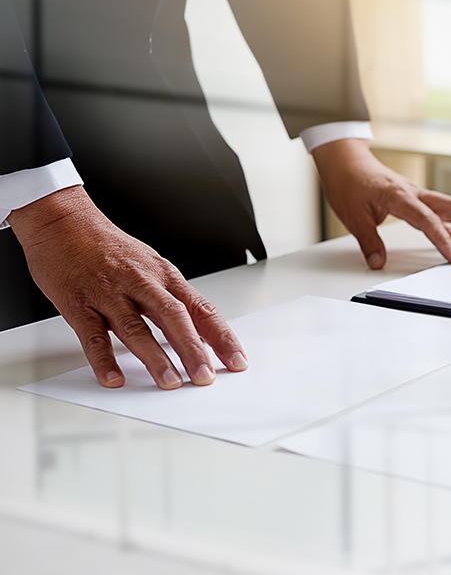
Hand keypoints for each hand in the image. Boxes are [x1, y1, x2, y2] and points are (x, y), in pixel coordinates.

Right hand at [8, 186, 247, 389]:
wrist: (62, 221)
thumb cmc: (108, 247)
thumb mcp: (150, 266)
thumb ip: (171, 299)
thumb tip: (198, 332)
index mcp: (164, 276)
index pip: (201, 309)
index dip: (221, 337)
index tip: (236, 361)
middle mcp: (142, 283)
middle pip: (175, 318)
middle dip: (193, 350)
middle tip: (205, 377)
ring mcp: (110, 293)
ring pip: (137, 328)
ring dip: (155, 358)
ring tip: (170, 382)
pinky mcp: (79, 304)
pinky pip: (93, 336)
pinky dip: (104, 359)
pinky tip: (114, 378)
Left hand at [312, 139, 450, 268]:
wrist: (346, 160)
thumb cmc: (349, 183)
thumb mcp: (352, 217)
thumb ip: (369, 242)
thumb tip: (378, 263)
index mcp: (400, 197)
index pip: (429, 221)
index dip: (445, 241)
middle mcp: (416, 193)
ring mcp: (420, 195)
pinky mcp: (419, 198)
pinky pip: (445, 211)